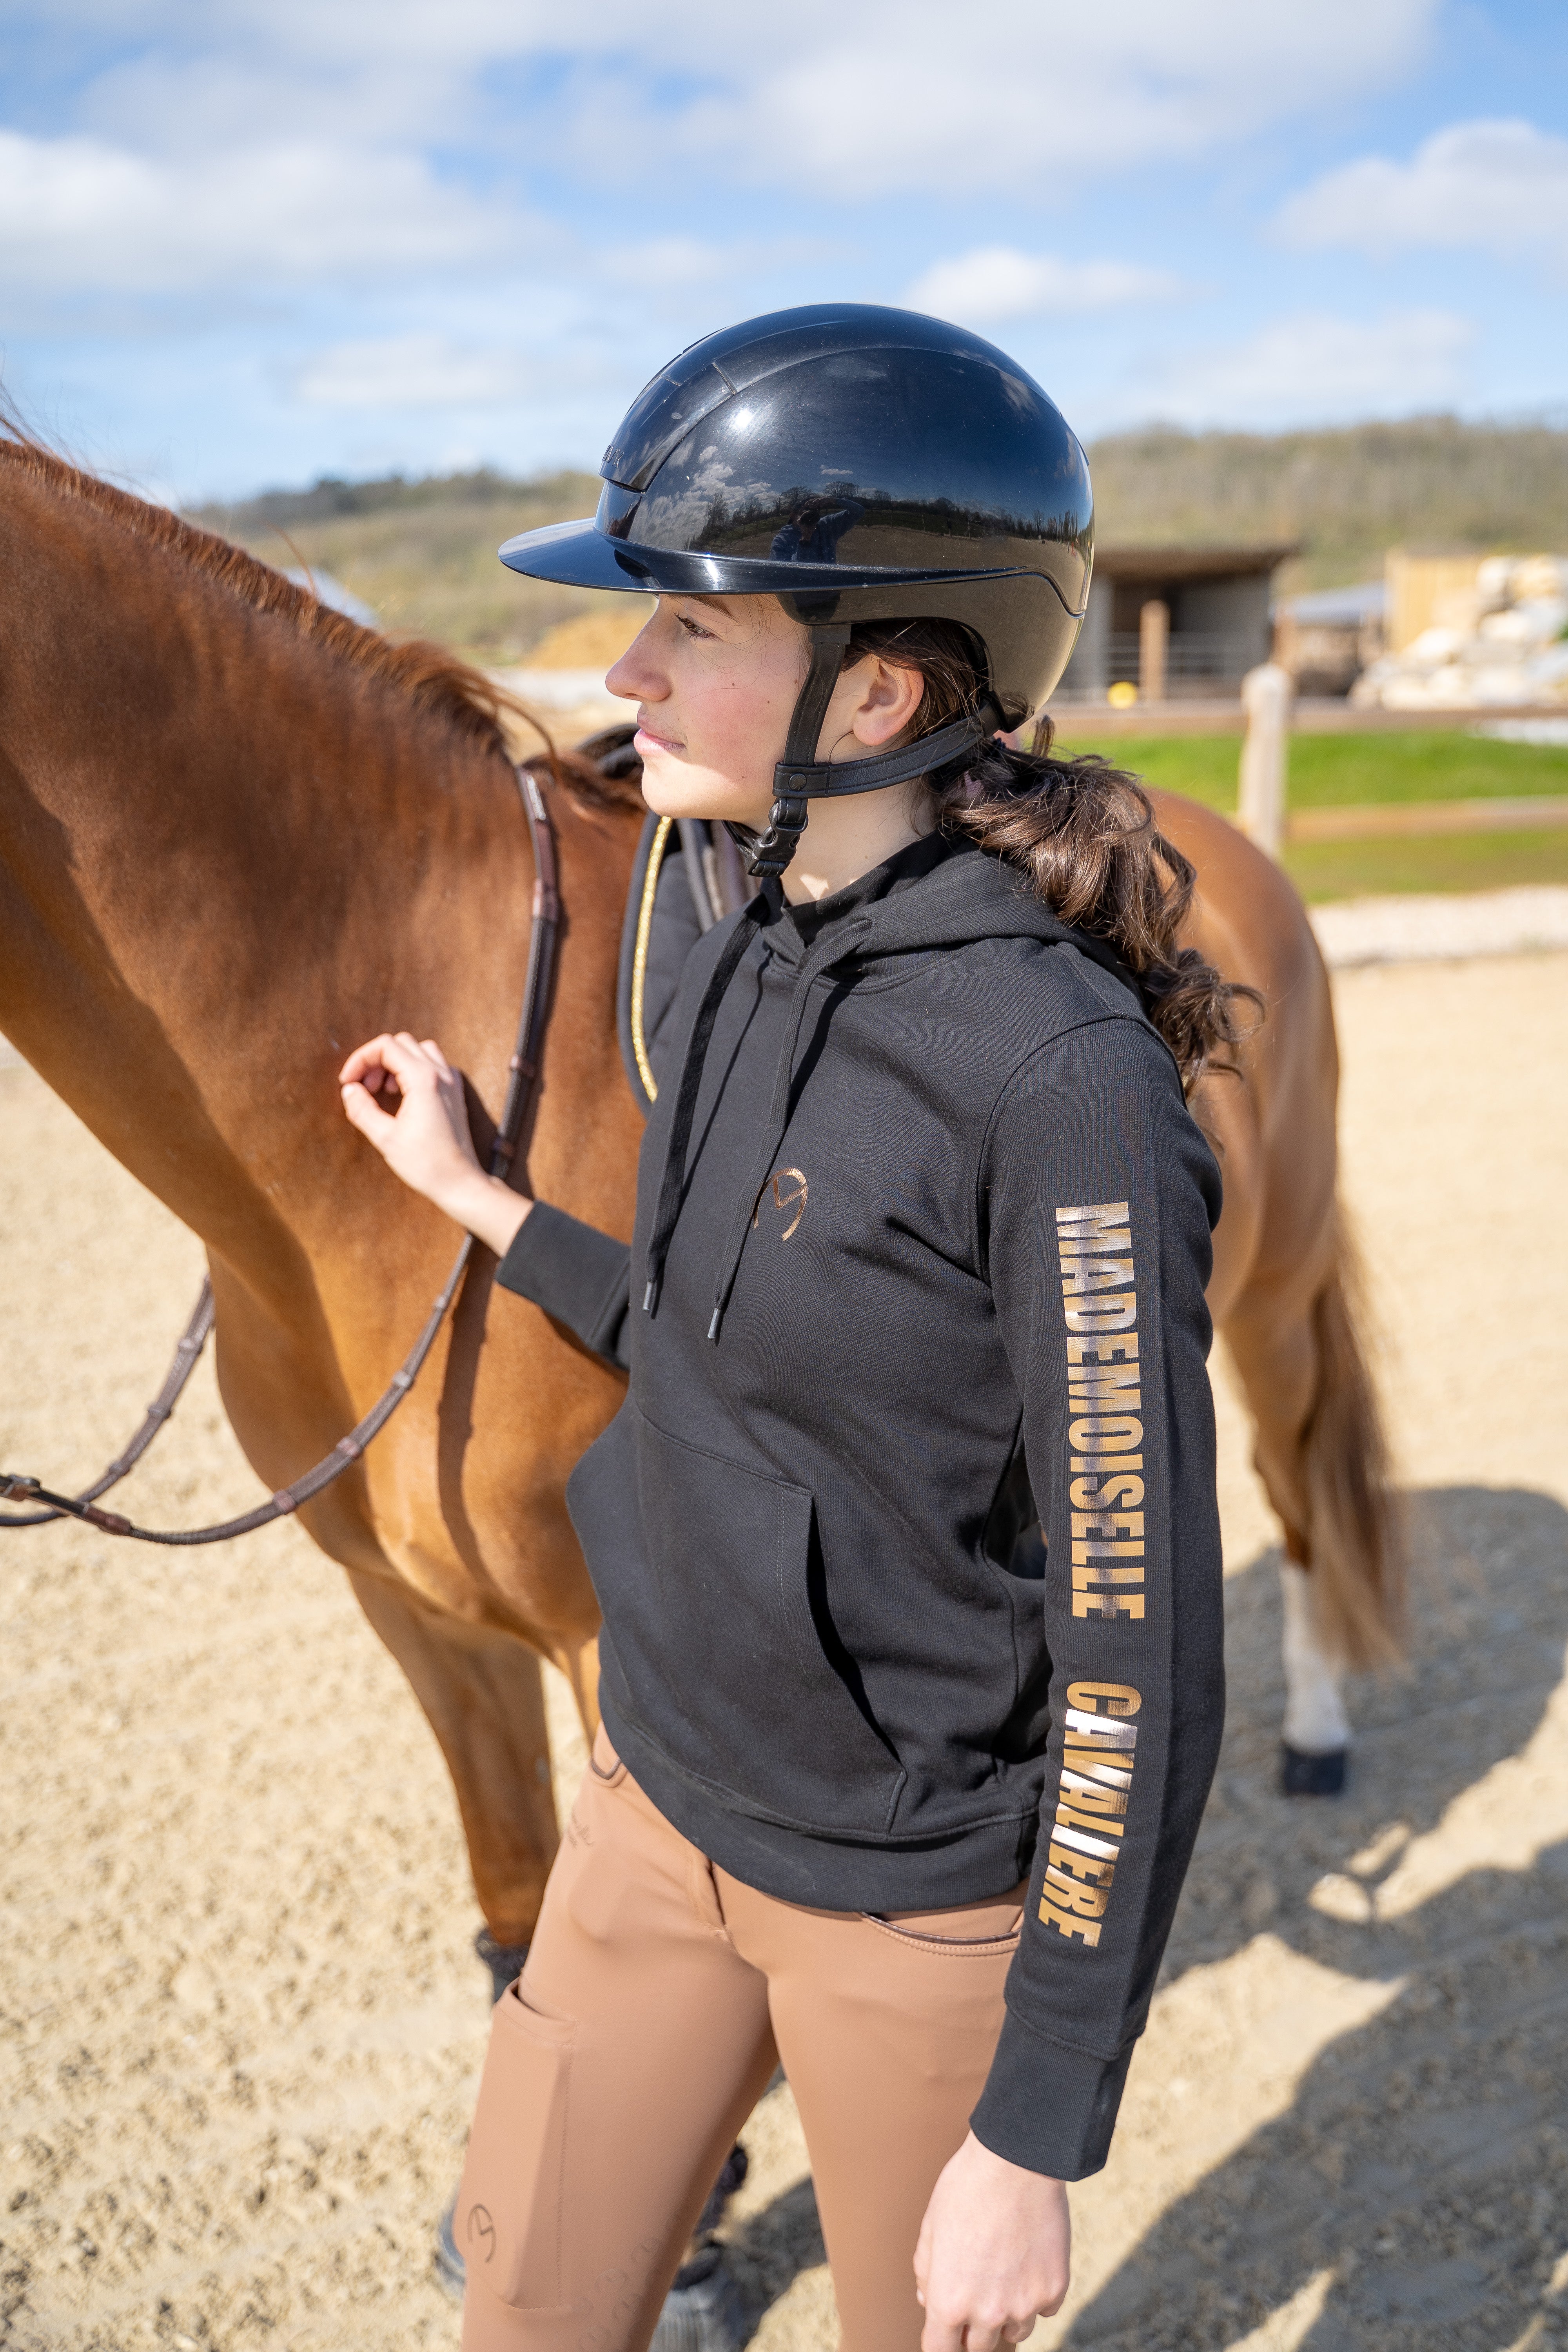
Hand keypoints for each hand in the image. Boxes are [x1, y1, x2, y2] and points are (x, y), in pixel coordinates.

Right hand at [339, 1032, 530, 1257]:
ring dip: (396, 1062)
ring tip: (383, 1089)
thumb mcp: (385, 1138)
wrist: (460, 1182)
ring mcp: (452, 1082)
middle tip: (365, 1087)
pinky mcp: (456, 1093)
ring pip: (420, 1050)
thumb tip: (349, 1090)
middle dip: (376, 1060)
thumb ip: (362, 1109)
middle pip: (402, 1043)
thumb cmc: (426, 1164)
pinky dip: (414, 1070)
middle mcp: (442, 1073)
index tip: (348, 1082)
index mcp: (424, 1079)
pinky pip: (435, 1065)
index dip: (360, 1059)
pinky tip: (405, 1094)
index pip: (386, 1046)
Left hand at [914, 2133, 1069, 2351]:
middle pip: (979, 2347)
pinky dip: (1035, 2293)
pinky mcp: (1054, 2290)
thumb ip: (926, 2273)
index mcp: (949, 2301)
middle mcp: (988, 2314)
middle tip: (976, 2292)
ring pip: (1015, 2333)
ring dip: (1006, 2316)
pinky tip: (1028, 2259)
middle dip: (973, 2328)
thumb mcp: (931, 2228)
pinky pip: (1043, 2309)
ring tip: (1003, 2273)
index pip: (941, 2351)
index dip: (942, 2343)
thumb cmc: (966, 2188)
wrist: (1016, 2161)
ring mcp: (1025, 2305)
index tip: (946, 2333)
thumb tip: (928, 2301)